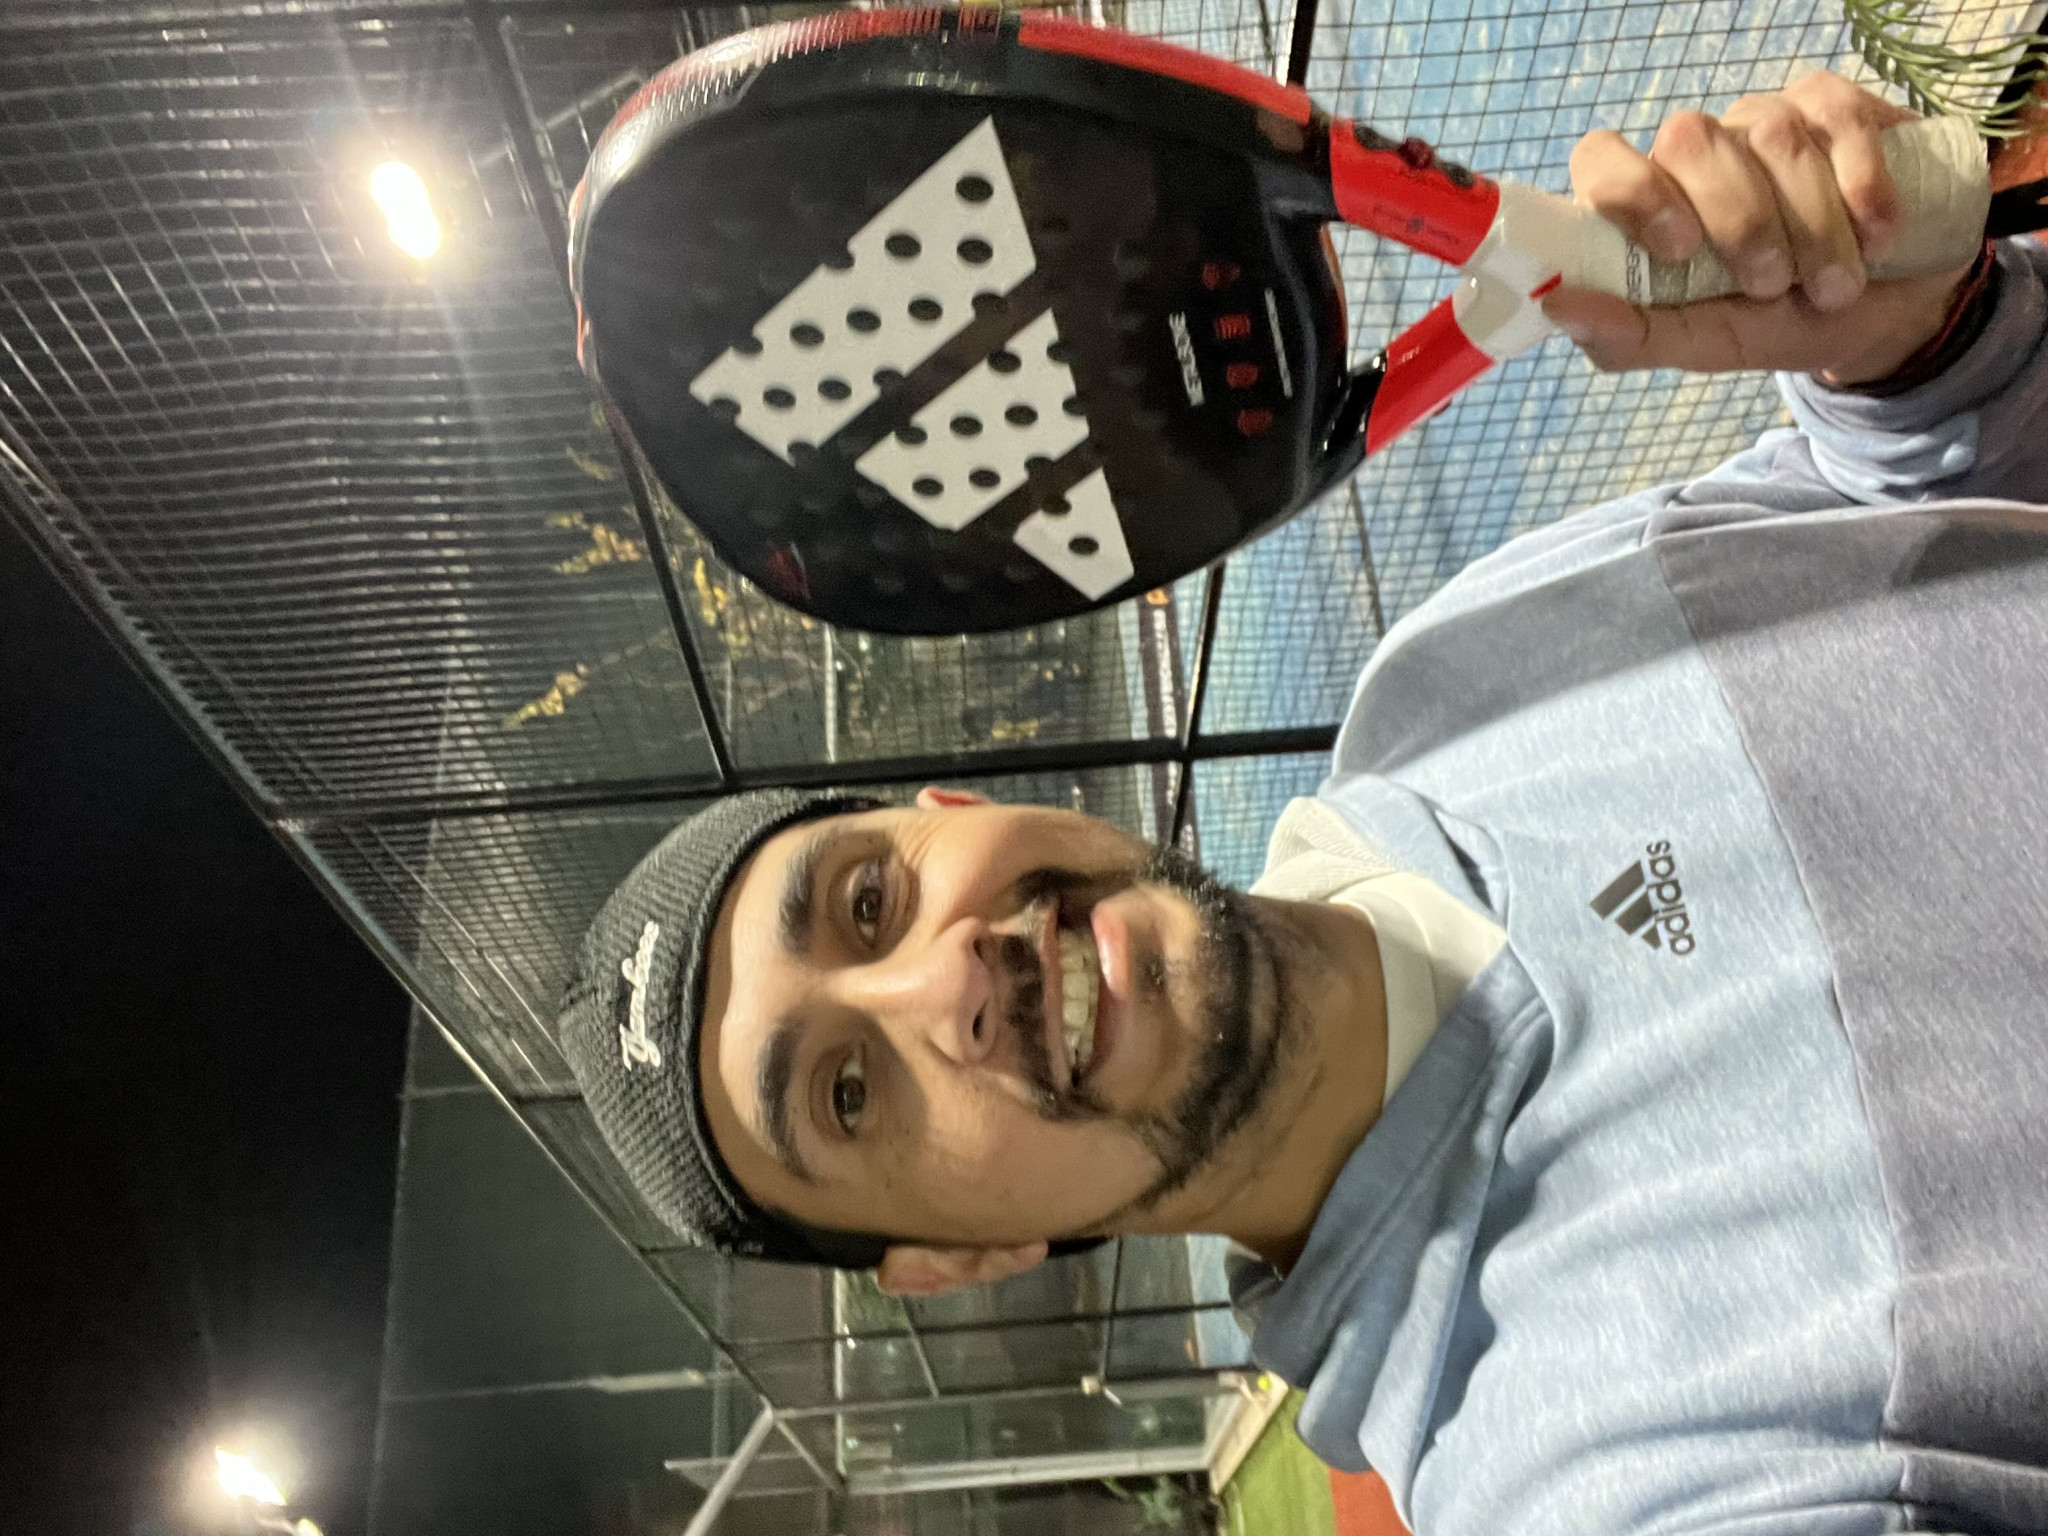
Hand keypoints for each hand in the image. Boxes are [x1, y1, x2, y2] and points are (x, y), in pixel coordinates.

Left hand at [1540, 71, 1976, 383]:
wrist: (1886, 312)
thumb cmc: (1778, 322)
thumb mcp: (1705, 344)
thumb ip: (1628, 336)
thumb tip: (1555, 304)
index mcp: (1647, 205)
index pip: (1601, 159)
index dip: (1632, 193)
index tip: (1679, 250)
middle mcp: (1697, 153)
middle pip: (1689, 141)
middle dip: (1740, 221)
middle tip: (1771, 285)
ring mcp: (1764, 121)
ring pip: (1772, 137)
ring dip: (1812, 226)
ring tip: (1833, 285)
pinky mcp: (1834, 108)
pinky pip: (1838, 122)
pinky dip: (1862, 188)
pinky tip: (1878, 237)